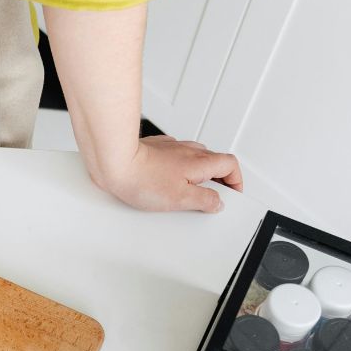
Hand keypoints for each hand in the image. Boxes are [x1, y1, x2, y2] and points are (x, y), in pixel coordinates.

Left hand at [93, 135, 242, 212]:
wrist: (114, 163)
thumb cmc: (142, 178)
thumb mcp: (181, 198)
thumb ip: (205, 200)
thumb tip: (217, 202)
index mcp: (201, 161)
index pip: (231, 165)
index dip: (236, 181)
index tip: (232, 195)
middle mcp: (189, 150)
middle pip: (214, 163)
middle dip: (215, 181)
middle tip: (208, 199)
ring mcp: (172, 148)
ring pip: (193, 161)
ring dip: (195, 175)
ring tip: (184, 194)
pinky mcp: (155, 150)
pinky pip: (174, 159)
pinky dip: (176, 171)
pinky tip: (164, 184)